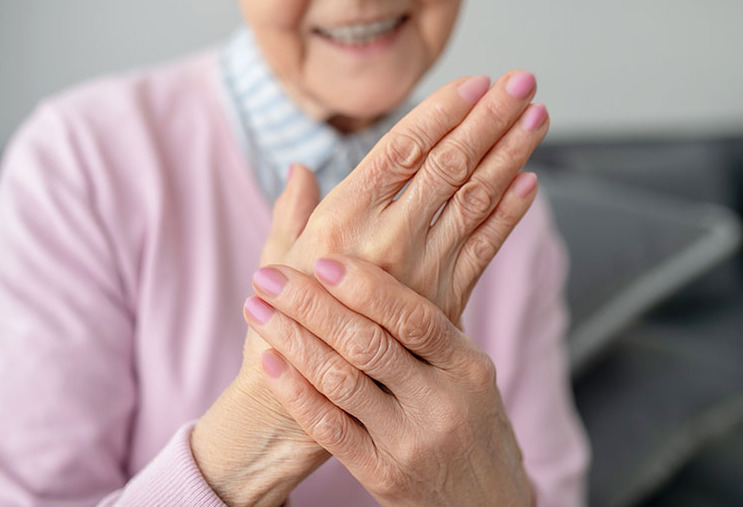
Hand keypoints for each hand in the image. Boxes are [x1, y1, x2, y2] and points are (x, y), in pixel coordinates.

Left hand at [246, 255, 533, 506]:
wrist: (487, 505)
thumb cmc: (472, 423)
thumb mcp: (471, 373)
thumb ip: (431, 327)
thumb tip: (378, 261)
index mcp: (468, 368)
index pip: (413, 318)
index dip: (366, 287)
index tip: (323, 260)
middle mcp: (441, 404)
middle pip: (367, 344)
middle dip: (310, 304)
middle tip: (269, 275)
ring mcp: (409, 443)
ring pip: (339, 381)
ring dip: (290, 339)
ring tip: (256, 308)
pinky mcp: (381, 475)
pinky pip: (328, 427)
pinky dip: (294, 390)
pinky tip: (268, 359)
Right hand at [282, 72, 546, 325]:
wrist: (304, 402)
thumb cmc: (281, 324)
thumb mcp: (274, 261)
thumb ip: (291, 212)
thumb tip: (301, 169)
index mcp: (341, 221)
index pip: (402, 150)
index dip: (442, 113)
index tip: (476, 82)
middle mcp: (385, 241)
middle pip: (449, 166)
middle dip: (489, 120)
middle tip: (522, 81)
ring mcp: (420, 273)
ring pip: (474, 202)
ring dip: (509, 156)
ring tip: (537, 118)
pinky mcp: (444, 305)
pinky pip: (483, 252)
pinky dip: (507, 216)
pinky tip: (530, 184)